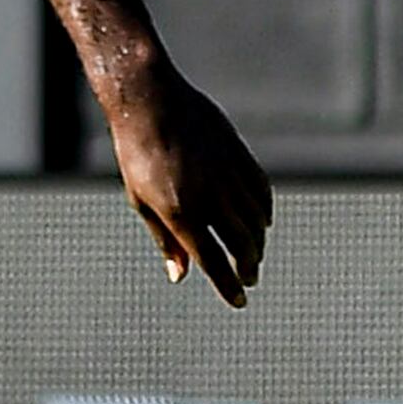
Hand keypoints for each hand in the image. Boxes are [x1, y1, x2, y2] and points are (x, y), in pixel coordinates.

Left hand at [105, 66, 272, 305]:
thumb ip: (165, 239)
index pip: (212, 262)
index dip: (228, 287)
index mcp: (180, 212)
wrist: (151, 101)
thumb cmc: (137, 154)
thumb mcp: (142, 201)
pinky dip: (264, 213)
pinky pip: (262, 192)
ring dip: (257, 245)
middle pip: (240, 245)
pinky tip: (261, 224)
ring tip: (253, 257)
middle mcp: (209, 196)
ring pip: (255, 222)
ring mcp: (227, 174)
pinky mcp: (239, 155)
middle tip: (247, 279)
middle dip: (247, 269)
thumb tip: (180, 275)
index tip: (239, 302)